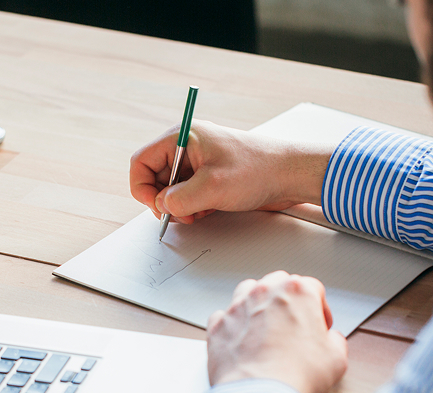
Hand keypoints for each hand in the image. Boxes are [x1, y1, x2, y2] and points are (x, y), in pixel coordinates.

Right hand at [130, 121, 332, 223]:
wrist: (290, 175)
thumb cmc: (258, 170)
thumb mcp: (212, 188)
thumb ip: (179, 199)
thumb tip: (162, 207)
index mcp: (183, 137)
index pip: (141, 161)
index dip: (141, 186)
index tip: (155, 206)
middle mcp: (187, 148)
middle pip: (154, 177)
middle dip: (164, 200)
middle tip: (181, 214)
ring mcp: (198, 163)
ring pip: (171, 190)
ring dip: (180, 207)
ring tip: (199, 212)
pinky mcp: (209, 177)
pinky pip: (188, 195)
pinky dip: (192, 207)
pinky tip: (209, 210)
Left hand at [207, 271, 347, 392]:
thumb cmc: (297, 375)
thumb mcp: (336, 359)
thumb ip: (336, 342)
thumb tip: (332, 340)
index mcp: (298, 292)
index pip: (314, 288)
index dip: (320, 308)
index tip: (320, 325)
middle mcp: (266, 292)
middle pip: (279, 283)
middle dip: (288, 300)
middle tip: (294, 323)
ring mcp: (239, 306)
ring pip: (249, 290)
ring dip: (258, 302)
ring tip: (265, 324)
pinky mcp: (219, 324)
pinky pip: (224, 315)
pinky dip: (233, 324)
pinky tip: (241, 338)